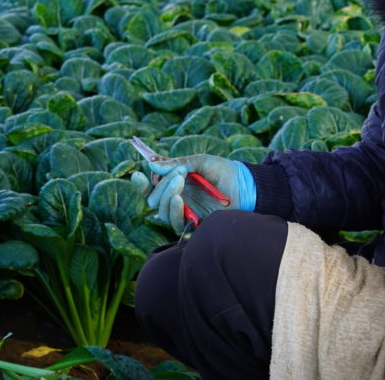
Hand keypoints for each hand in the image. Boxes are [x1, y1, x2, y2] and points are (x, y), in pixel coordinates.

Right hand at [135, 155, 256, 232]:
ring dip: (167, 195)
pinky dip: (175, 210)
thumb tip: (152, 162)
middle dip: (162, 185)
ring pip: (162, 211)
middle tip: (179, 172)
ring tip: (180, 181)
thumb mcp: (200, 161)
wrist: (245, 185)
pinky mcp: (194, 223)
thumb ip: (178, 162)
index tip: (138, 175)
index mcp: (174, 184)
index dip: (141, 184)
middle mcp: (176, 199)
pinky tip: (179, 199)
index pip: (150, 187)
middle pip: (154, 199)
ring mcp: (184, 212)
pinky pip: (176, 222)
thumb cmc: (224, 171)